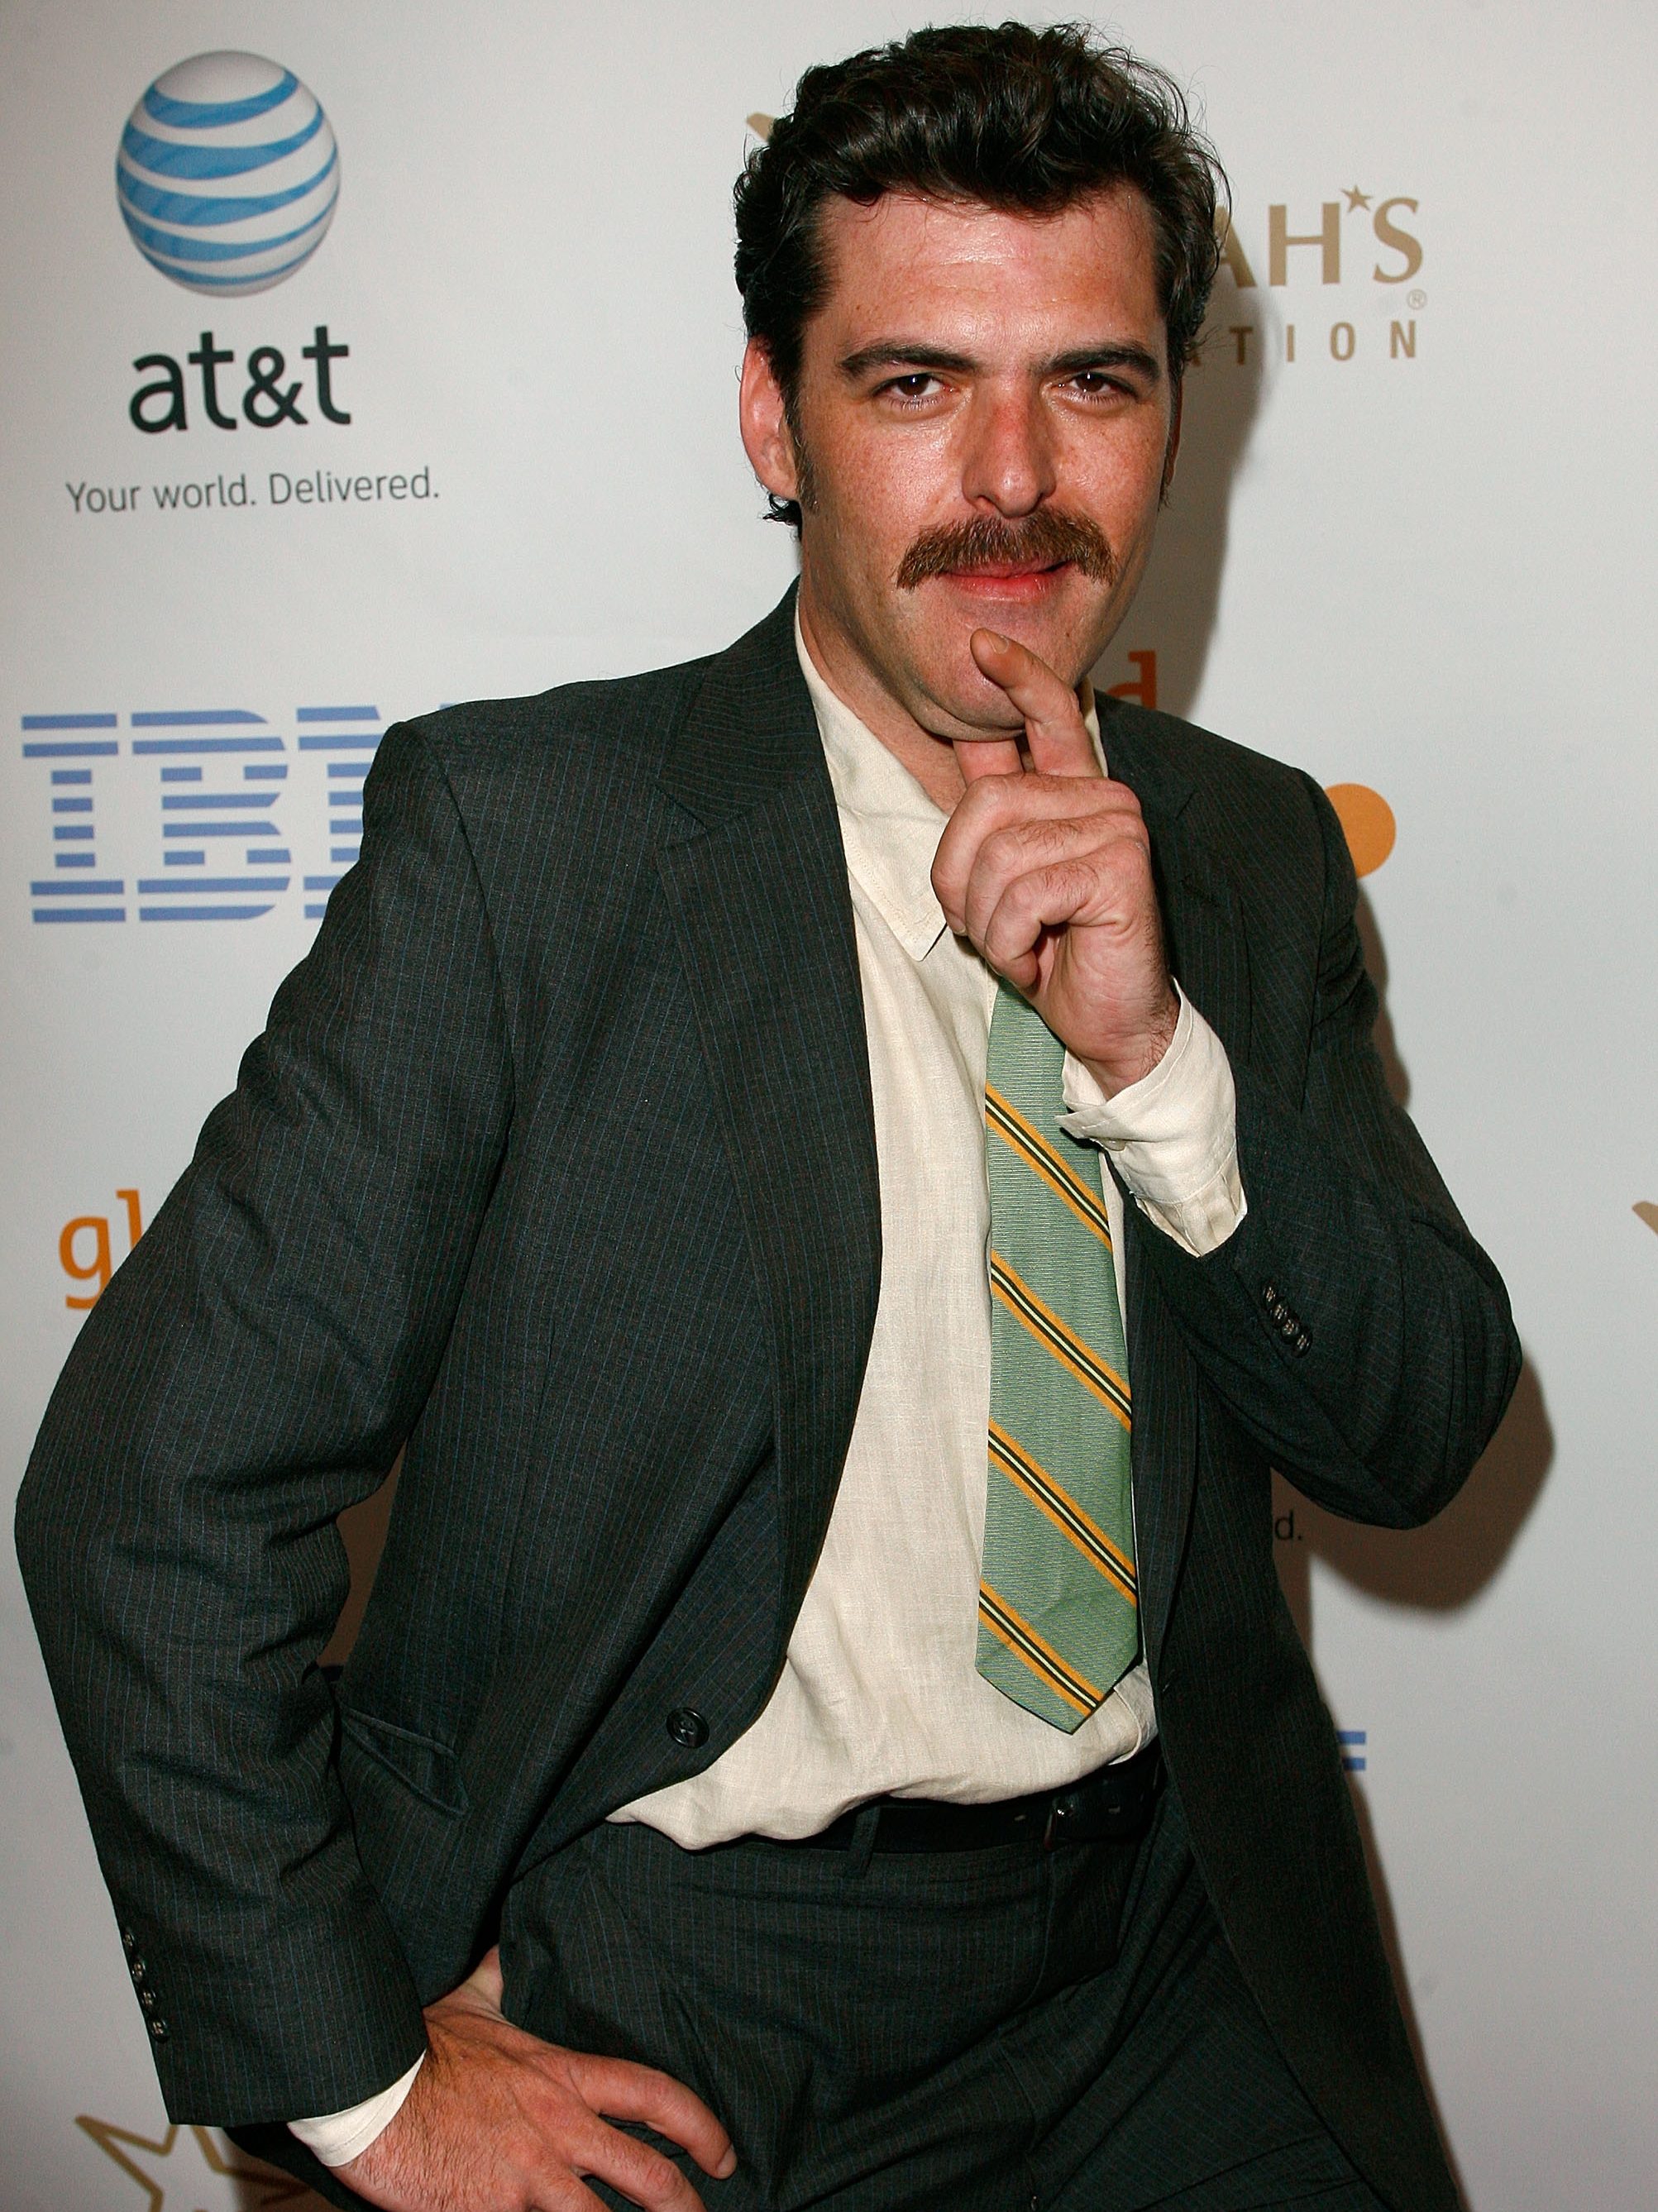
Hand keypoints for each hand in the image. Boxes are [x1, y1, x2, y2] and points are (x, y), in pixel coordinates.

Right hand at [339, 1947, 735, 2211]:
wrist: (370, 2094)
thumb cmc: (420, 2048)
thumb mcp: (470, 2002)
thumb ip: (499, 1979)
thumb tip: (506, 1949)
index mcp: (561, 2075)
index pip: (652, 2095)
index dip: (699, 2125)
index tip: (721, 2152)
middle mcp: (559, 2127)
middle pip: (647, 2172)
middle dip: (685, 2202)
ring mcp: (530, 2175)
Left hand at [931, 629, 1178, 1096]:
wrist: (1107, 1021)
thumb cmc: (1056, 951)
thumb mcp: (1005, 879)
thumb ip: (993, 814)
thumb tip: (967, 737)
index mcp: (1075, 791)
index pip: (1049, 714)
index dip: (1016, 677)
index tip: (979, 644)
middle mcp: (1102, 796)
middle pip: (984, 805)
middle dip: (962, 880)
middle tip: (988, 925)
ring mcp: (1117, 826)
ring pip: (999, 855)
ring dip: (990, 920)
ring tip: (1022, 944)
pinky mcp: (1121, 866)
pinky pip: (1024, 892)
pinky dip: (1013, 939)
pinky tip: (1042, 956)